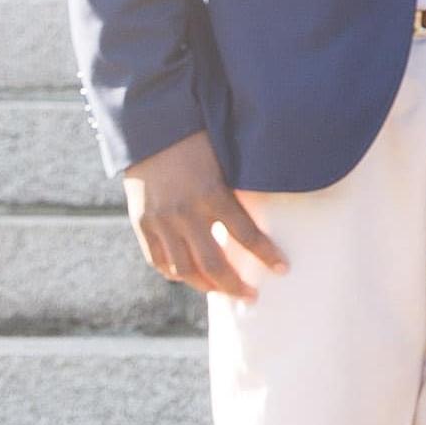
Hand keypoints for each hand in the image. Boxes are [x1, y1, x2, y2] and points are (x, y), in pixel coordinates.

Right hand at [119, 133, 286, 299]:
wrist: (150, 128)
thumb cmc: (198, 138)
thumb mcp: (225, 160)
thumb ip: (239, 190)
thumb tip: (266, 216)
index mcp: (212, 193)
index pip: (246, 234)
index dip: (267, 254)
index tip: (283, 269)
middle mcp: (185, 212)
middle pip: (213, 263)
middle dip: (235, 285)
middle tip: (251, 296)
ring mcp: (161, 220)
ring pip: (184, 269)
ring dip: (206, 286)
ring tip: (222, 291)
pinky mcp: (142, 223)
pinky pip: (158, 260)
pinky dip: (176, 273)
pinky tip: (190, 277)